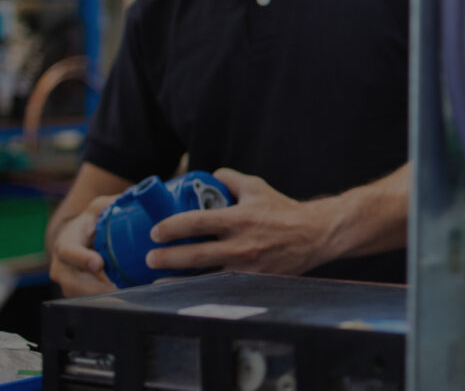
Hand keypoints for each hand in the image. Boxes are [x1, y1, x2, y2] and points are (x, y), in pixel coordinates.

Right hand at [49, 194, 116, 296]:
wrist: (80, 237)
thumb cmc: (92, 221)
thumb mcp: (100, 208)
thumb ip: (114, 203)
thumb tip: (137, 196)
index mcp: (67, 240)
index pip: (68, 250)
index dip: (81, 258)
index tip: (98, 263)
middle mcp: (61, 263)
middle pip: (70, 280)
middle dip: (92, 287)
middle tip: (117, 289)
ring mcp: (67, 279)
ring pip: (77, 294)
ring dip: (100, 296)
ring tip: (124, 295)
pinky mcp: (76, 290)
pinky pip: (86, 300)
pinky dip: (103, 300)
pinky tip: (124, 297)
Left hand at [147, 169, 335, 276]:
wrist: (314, 234)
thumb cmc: (283, 210)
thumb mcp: (257, 187)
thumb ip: (230, 179)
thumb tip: (206, 176)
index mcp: (240, 218)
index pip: (196, 222)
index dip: (171, 227)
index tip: (155, 232)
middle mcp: (241, 244)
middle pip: (194, 255)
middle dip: (166, 258)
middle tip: (150, 257)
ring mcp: (246, 267)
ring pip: (203, 278)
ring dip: (176, 280)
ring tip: (157, 278)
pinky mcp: (252, 282)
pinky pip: (220, 288)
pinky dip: (200, 289)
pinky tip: (185, 289)